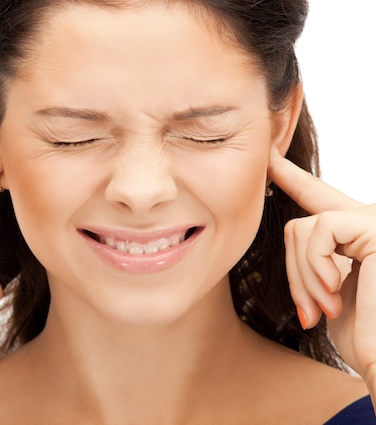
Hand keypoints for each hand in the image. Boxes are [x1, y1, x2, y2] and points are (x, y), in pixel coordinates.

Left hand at [269, 148, 375, 380]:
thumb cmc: (367, 340)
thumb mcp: (328, 295)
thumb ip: (314, 262)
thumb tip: (294, 238)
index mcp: (360, 238)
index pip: (322, 199)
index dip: (293, 178)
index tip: (270, 158)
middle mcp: (370, 222)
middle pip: (301, 225)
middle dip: (295, 272)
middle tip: (310, 313)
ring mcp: (374, 221)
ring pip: (304, 227)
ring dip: (305, 276)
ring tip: (328, 308)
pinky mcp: (374, 225)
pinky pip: (317, 228)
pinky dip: (315, 264)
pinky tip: (335, 291)